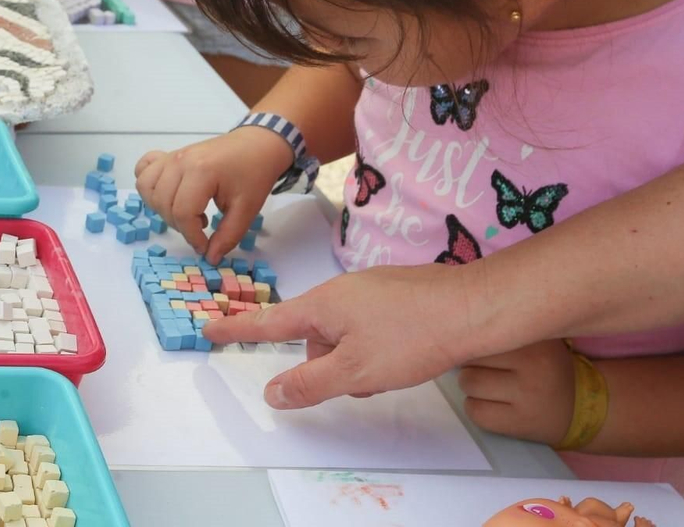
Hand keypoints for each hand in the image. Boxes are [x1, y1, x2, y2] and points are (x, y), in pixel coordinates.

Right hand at [135, 128, 293, 260]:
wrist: (257, 144)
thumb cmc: (254, 174)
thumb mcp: (247, 209)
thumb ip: (228, 236)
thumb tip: (210, 258)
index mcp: (201, 172)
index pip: (183, 213)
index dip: (192, 237)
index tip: (205, 247)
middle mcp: (180, 161)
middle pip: (163, 203)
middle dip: (180, 226)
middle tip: (201, 229)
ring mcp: (172, 156)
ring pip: (147, 188)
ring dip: (161, 208)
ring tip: (186, 212)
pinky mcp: (168, 155)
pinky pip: (143, 170)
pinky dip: (148, 185)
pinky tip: (166, 193)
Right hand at [200, 262, 483, 408]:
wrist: (476, 307)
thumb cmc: (413, 336)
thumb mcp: (355, 371)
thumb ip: (309, 384)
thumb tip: (273, 393)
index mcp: (321, 307)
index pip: (268, 322)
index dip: (236, 329)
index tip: (208, 327)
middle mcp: (339, 292)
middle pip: (313, 337)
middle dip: (327, 365)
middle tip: (360, 382)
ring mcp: (368, 291)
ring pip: (344, 335)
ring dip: (355, 360)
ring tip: (391, 371)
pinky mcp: (394, 295)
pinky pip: (367, 326)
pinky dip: (376, 348)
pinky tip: (404, 357)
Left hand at [459, 340, 576, 445]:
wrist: (582, 407)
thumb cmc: (547, 367)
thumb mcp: (536, 338)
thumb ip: (501, 329)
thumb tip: (451, 330)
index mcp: (536, 339)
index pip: (481, 333)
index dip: (473, 340)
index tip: (478, 344)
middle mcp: (535, 365)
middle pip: (470, 357)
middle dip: (470, 362)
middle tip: (487, 367)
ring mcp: (528, 396)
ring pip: (468, 383)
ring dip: (470, 385)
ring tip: (489, 385)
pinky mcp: (520, 423)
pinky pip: (475, 411)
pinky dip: (475, 407)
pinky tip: (491, 404)